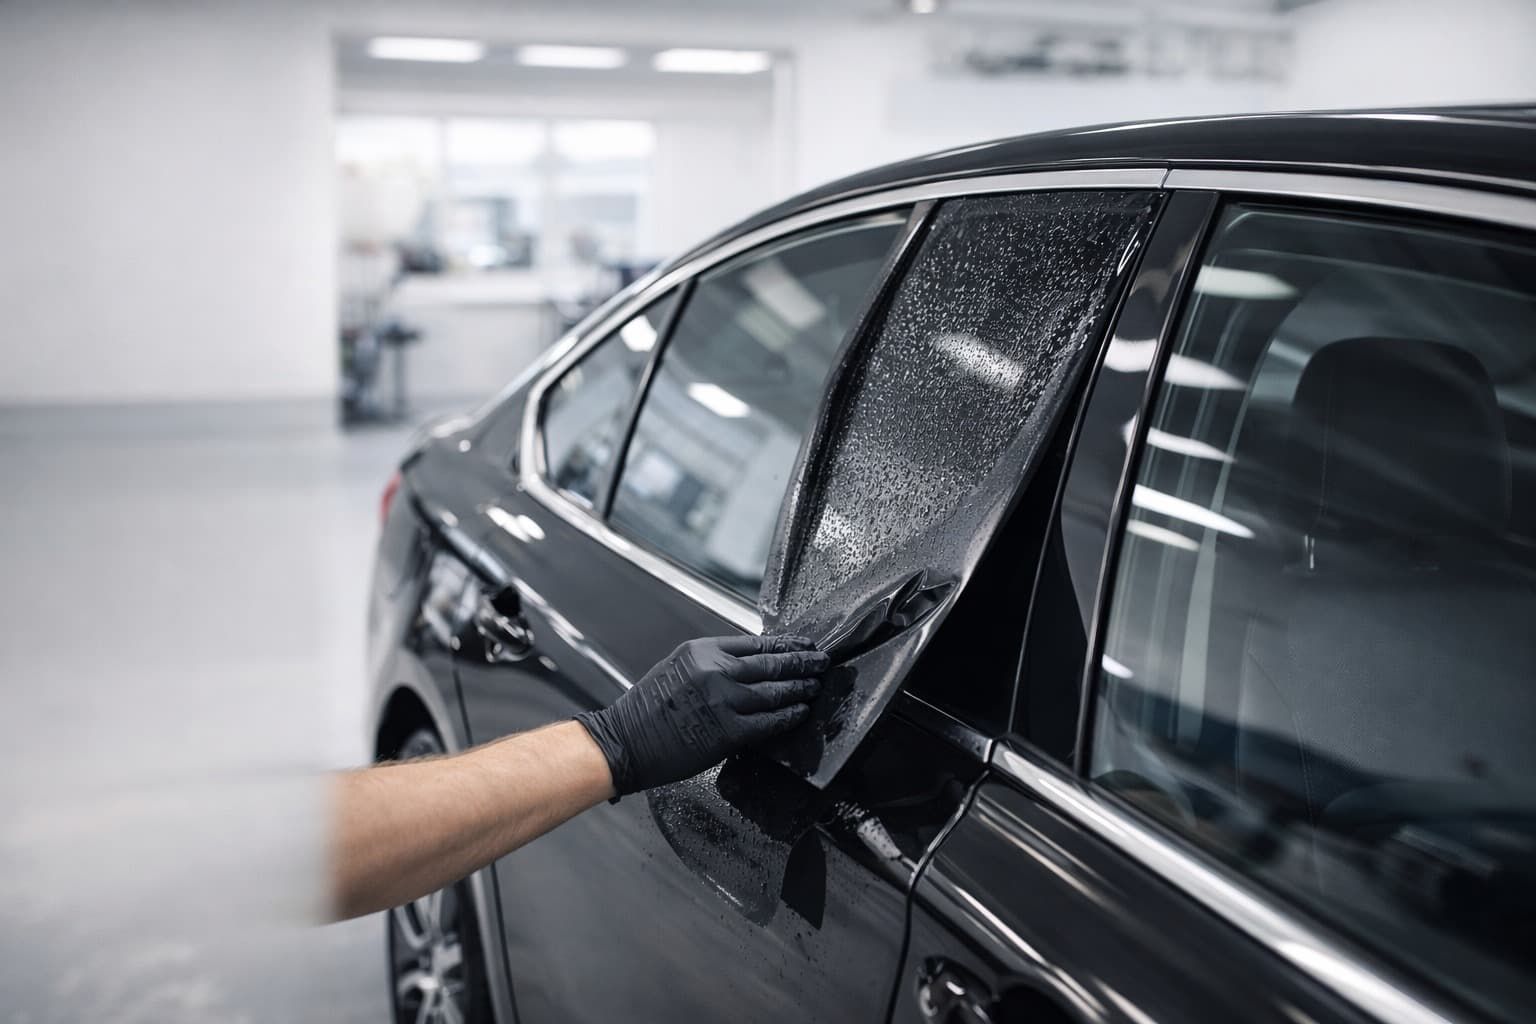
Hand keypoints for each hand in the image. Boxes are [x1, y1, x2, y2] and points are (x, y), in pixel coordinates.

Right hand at [575, 635, 828, 795]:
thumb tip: (752, 664)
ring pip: (775, 691)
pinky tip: (800, 712)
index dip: (786, 644)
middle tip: (823, 662)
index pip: (756, 643)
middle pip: (772, 663)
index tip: (805, 645)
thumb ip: (713, 663)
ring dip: (800, 688)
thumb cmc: (648, 709)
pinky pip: (768, 722)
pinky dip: (788, 716)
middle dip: (803, 662)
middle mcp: (715, 671)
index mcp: (702, 650)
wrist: (625, 742)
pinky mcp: (727, 732)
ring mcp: (723, 702)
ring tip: (816, 686)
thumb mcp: (678, 668)